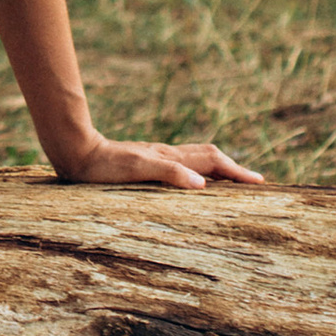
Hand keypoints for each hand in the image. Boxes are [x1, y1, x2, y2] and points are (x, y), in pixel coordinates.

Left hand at [58, 133, 265, 191]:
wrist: (76, 152)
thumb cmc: (103, 165)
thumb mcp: (136, 169)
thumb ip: (168, 173)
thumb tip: (202, 184)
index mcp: (169, 157)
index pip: (212, 161)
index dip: (237, 171)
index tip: (259, 183)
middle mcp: (167, 155)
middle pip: (209, 156)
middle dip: (234, 169)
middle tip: (255, 183)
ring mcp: (157, 157)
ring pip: (196, 159)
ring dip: (218, 169)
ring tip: (233, 183)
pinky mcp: (145, 162)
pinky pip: (182, 165)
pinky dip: (198, 172)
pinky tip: (193, 182)